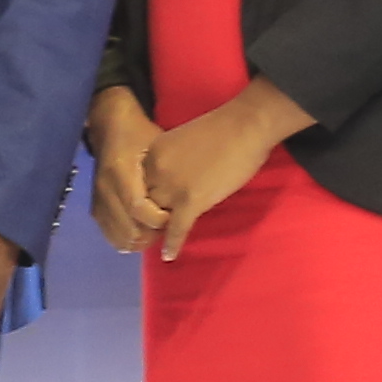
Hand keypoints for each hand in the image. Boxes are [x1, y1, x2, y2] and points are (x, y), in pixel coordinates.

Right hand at [85, 88, 172, 254]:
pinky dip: (126, 239)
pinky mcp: (95, 205)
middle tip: (168, 228)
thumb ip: (167, 173)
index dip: (158, 219)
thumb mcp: (158, 145)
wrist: (110, 126)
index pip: (137, 207)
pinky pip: (109, 233)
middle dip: (151, 235)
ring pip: (118, 236)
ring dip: (140, 240)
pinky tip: (141, 236)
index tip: (174, 217)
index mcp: (120, 170)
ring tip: (156, 233)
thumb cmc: (140, 134)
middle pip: (128, 228)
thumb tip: (184, 201)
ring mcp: (98, 198)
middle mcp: (105, 188)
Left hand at [126, 86, 305, 258]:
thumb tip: (173, 181)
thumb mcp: (181, 141)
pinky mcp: (190, 200)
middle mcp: (155, 170)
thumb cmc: (221, 129)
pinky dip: (172, 244)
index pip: (137, 184)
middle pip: (143, 202)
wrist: (244, 125)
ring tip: (156, 244)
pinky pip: (177, 228)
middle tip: (148, 231)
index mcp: (153, 153)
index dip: (143, 199)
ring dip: (158, 231)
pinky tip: (169, 256)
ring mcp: (172, 186)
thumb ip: (171, 161)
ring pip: (156, 217)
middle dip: (146, 216)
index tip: (147, 210)